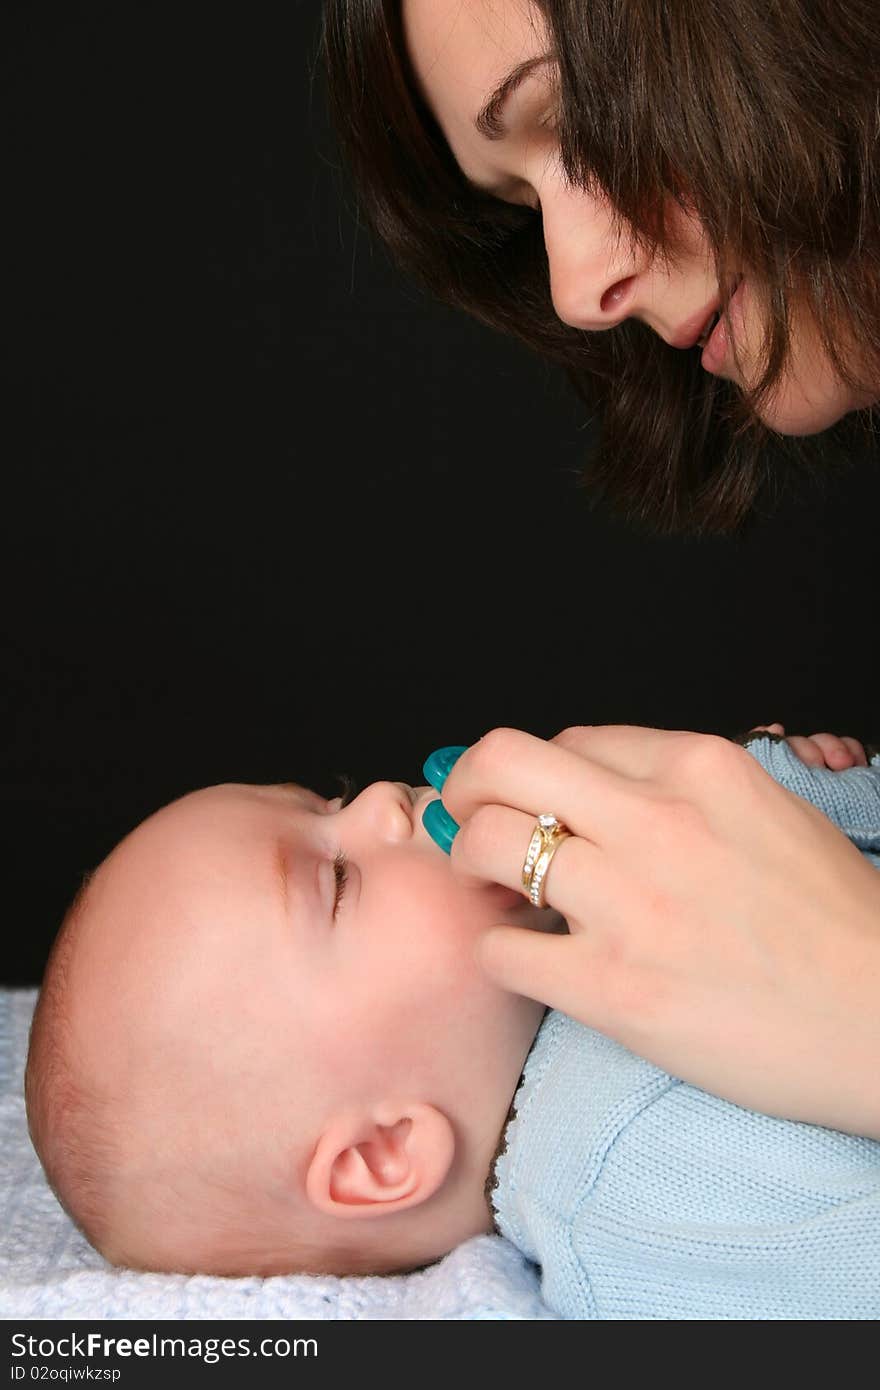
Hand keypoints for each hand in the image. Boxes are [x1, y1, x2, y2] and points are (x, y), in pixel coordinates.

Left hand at [443, 727, 879, 1136]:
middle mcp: (656, 820)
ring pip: (486, 845)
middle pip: (500, 762)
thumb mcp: (765, 813)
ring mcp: (630, 903)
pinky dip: (502, 953)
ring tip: (501, 895)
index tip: (522, 803)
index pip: (565, 741)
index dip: (530, 775)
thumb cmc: (835, 923)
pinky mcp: (614, 987)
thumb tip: (586, 792)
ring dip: (474, 869)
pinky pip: (501, 951)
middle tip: (468, 823)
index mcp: (697, 768)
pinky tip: (534, 961)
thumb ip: (678, 790)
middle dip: (465, 789)